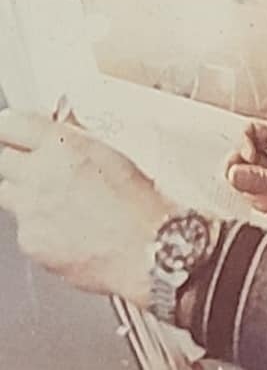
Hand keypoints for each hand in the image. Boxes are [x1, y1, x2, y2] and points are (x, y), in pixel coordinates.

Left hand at [0, 109, 177, 307]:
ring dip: (26, 192)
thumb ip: (79, 138)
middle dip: (20, 161)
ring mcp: (29, 210)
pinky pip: (23, 227)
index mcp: (63, 146)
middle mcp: (40, 175)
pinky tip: (69, 225)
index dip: (12, 127)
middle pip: (4, 159)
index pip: (11, 124)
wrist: (145, 248)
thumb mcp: (116, 153)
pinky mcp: (28, 240)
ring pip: (9, 194)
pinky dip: (39, 225)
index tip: (15, 130)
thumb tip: (64, 127)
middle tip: (43, 167)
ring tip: (61, 200)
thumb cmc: (140, 202)